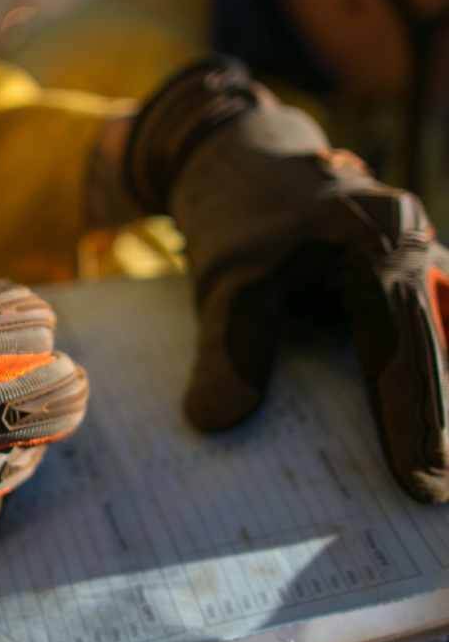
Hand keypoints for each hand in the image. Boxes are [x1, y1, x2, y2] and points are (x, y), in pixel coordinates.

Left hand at [125, 57, 448, 503]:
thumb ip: (230, 350)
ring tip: (430, 460)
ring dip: (430, 391)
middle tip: (433, 490)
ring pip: (432, 331)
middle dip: (436, 417)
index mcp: (378, 241)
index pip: (402, 345)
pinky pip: (415, 320)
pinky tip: (412, 415)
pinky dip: (415, 364)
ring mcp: (411, 252)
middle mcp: (411, 244)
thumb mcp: (227, 282)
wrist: (233, 151)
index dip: (412, 419)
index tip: (420, 485)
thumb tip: (215, 423)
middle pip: (434, 342)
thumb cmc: (234, 210)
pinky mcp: (396, 266)